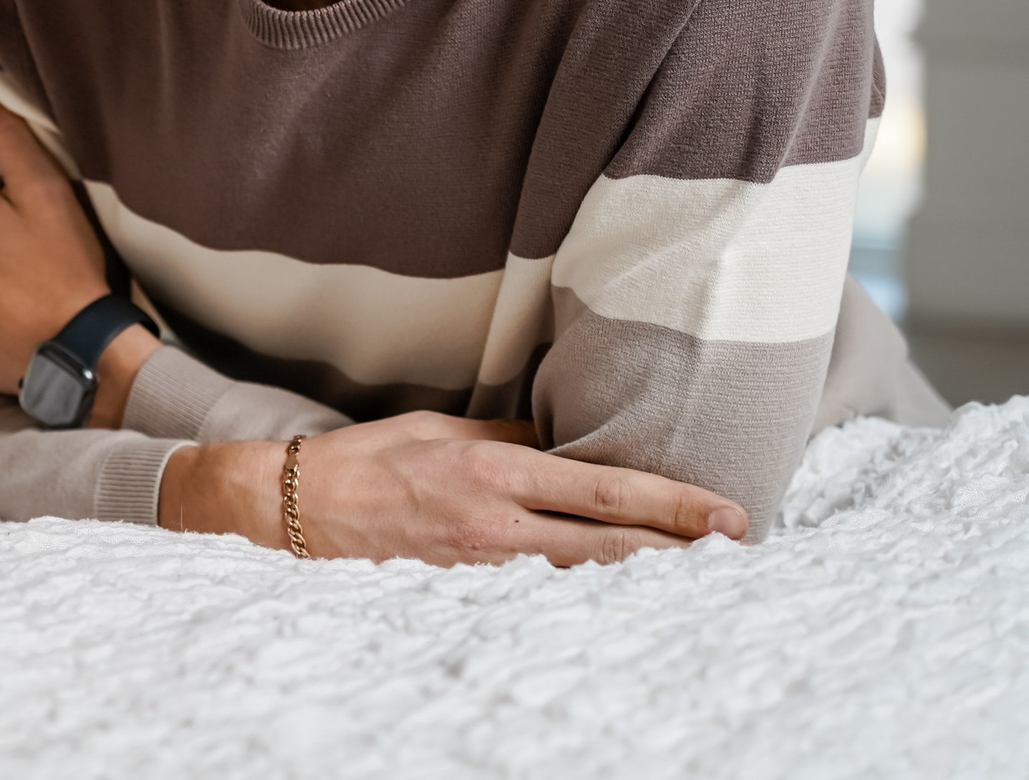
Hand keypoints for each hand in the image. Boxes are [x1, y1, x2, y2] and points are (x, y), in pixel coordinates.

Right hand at [162, 412, 750, 566]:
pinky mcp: (463, 597)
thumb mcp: (440, 426)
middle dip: (681, 553)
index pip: (604, 490)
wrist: (291, 507)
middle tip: (740, 555)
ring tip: (698, 581)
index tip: (727, 515)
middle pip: (611, 548)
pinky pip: (540, 600)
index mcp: (493, 469)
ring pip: (584, 582)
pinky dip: (587, 599)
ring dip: (643, 582)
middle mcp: (495, 523)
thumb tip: (566, 445)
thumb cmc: (366, 459)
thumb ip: (508, 436)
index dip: (673, 506)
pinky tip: (622, 604)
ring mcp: (480, 570)